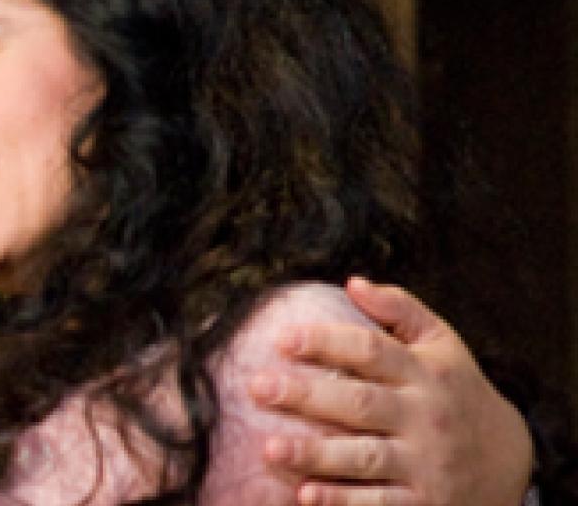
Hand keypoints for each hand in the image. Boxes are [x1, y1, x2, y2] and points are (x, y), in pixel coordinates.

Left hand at [249, 277, 532, 505]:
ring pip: (364, 458)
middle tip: (257, 387)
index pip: (370, 351)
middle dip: (306, 396)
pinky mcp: (422, 503)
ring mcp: (424, 464)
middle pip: (360, 404)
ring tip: (270, 446)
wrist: (509, 461)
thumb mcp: (442, 344)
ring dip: (315, 455)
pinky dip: (343, 502)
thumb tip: (353, 282)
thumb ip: (400, 309)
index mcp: (424, 372)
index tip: (281, 338)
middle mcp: (424, 417)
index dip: (325, 342)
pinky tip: (305, 494)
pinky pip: (379, 504)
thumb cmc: (456, 391)